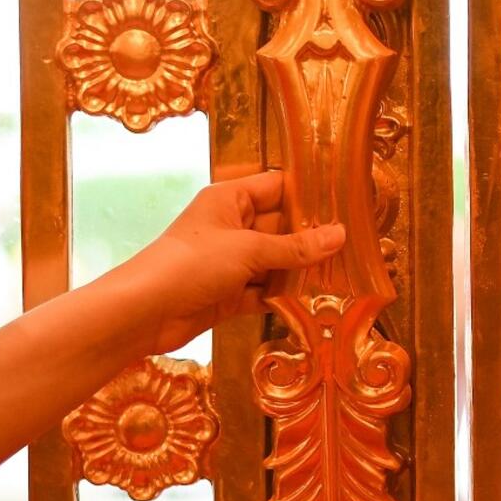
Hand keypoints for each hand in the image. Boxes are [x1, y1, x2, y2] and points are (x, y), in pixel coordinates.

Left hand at [119, 171, 344, 353]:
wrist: (143, 313)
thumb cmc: (192, 265)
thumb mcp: (249, 250)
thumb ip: (296, 247)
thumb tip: (340, 235)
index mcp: (230, 199)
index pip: (277, 187)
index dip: (309, 194)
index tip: (347, 202)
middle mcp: (231, 226)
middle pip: (281, 226)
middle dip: (313, 236)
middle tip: (357, 244)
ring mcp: (230, 262)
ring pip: (276, 261)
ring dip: (302, 269)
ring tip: (345, 273)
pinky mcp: (229, 293)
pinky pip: (265, 289)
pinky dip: (285, 295)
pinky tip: (316, 300)